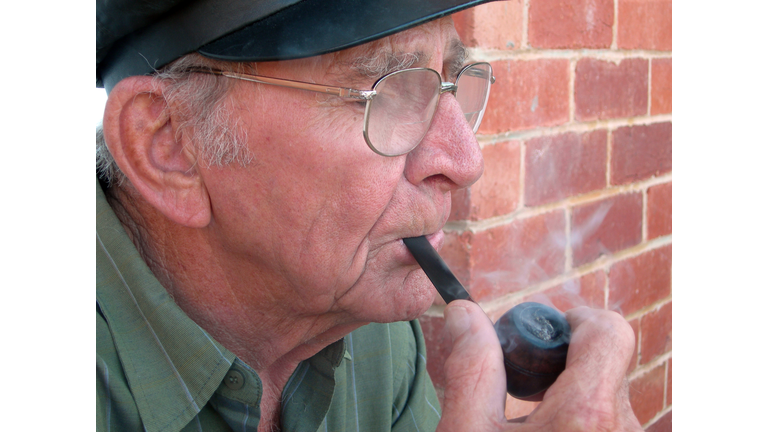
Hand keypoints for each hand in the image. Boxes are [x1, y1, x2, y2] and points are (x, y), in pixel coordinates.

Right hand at [436, 301, 642, 431]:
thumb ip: (470, 368)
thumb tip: (464, 314)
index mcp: (586, 414)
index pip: (610, 331)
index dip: (575, 320)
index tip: (542, 337)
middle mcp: (622, 428)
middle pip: (605, 362)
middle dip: (561, 363)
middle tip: (522, 388)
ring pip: (608, 395)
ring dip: (570, 396)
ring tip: (528, 423)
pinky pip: (610, 423)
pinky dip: (580, 421)